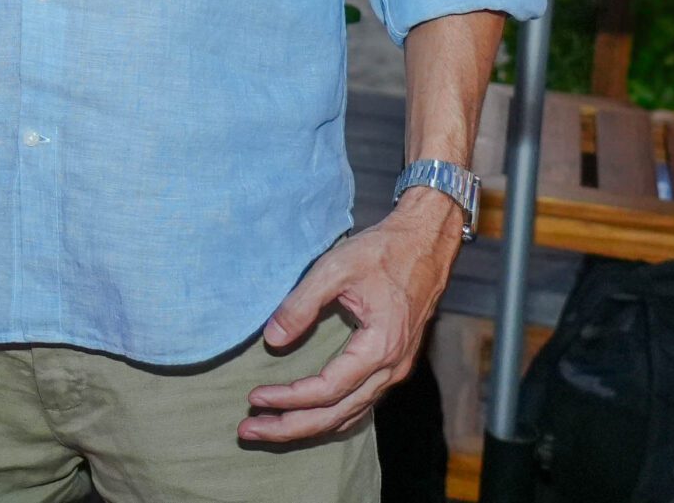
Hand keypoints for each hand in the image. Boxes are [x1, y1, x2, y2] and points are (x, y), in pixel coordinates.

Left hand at [240, 194, 460, 441]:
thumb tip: (271, 340)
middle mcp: (391, 368)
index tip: (255, 397)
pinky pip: (361, 403)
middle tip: (248, 430)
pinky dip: (332, 416)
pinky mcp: (393, 364)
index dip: (289, 398)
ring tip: (270, 429)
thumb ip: (301, 305)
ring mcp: (396, 370)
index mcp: (380, 347)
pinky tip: (309, 417)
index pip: (328, 390)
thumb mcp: (335, 269)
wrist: (425, 243)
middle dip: (291, 427)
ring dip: (309, 426)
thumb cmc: (382, 251)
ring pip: (350, 415)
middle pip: (337, 415)